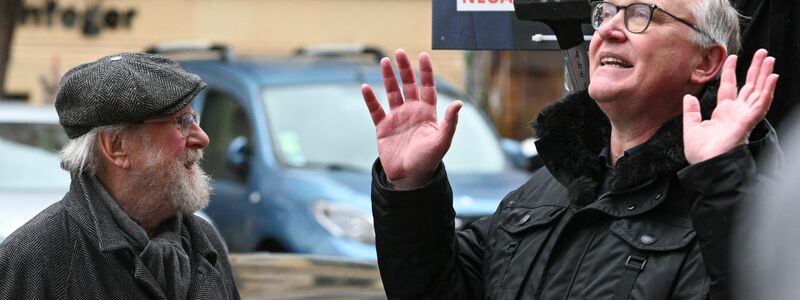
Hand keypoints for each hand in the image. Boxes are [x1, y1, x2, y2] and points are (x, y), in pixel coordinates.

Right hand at [361, 49, 461, 188]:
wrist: (409, 178)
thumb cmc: (428, 160)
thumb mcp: (442, 141)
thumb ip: (450, 122)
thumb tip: (458, 103)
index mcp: (427, 113)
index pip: (427, 87)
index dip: (425, 72)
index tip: (423, 55)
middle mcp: (412, 112)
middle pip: (408, 85)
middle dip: (404, 69)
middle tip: (399, 53)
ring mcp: (397, 118)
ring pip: (392, 93)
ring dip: (388, 78)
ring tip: (384, 62)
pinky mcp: (383, 127)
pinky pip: (375, 110)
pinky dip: (370, 99)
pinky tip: (366, 88)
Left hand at [683, 49, 778, 163]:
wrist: (706, 165)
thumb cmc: (701, 153)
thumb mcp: (692, 128)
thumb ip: (691, 112)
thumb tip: (688, 97)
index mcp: (723, 113)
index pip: (729, 87)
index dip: (731, 71)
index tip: (732, 57)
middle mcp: (736, 112)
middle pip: (749, 85)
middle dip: (756, 69)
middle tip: (762, 53)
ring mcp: (744, 116)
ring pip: (758, 91)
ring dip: (765, 75)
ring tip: (770, 59)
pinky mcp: (749, 121)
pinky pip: (762, 103)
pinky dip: (768, 90)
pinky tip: (773, 77)